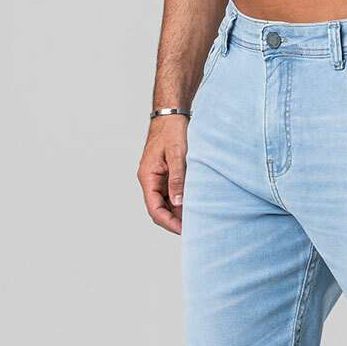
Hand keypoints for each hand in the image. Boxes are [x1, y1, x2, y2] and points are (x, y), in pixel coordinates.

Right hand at [137, 115, 189, 233]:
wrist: (172, 115)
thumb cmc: (172, 130)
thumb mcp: (177, 154)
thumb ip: (178, 178)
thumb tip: (179, 203)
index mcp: (148, 177)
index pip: (154, 209)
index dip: (169, 223)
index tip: (184, 230)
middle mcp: (151, 181)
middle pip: (160, 211)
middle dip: (175, 222)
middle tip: (195, 229)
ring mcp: (159, 180)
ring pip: (167, 205)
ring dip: (180, 213)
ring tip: (198, 220)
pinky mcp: (167, 177)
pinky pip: (173, 196)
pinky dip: (183, 203)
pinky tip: (196, 206)